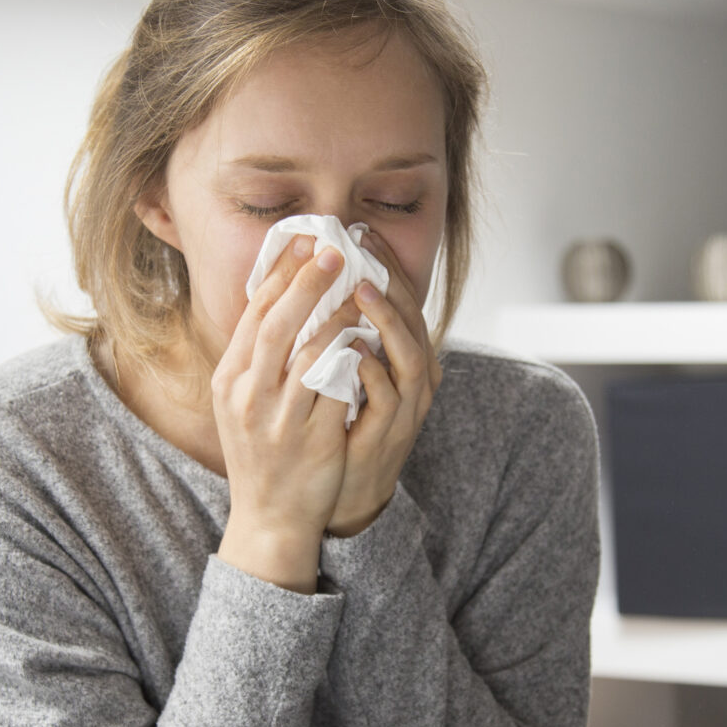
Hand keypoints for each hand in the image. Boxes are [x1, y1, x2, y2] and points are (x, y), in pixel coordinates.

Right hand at [213, 233, 372, 590]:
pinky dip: (354, 357)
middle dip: (307, 283)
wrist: (270, 517)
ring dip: (337, 315)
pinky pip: (337, 388)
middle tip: (335, 251)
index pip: (253, 315)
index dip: (280, 275)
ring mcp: (279, 419)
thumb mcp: (243, 403)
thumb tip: (282, 299)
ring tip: (360, 290)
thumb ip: (257, 358)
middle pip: (277, 325)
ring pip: (309, 353)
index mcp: (229, 380)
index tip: (304, 242)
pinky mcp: (313, 439)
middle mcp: (248, 396)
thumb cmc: (262, 454)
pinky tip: (370, 336)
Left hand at [327, 227, 442, 538]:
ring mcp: (405, 409)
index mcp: (403, 358)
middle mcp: (414, 380)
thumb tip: (312, 280)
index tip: (361, 233)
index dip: (385, 265)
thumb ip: (338, 331)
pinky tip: (351, 350)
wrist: (338, 493)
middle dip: (391, 283)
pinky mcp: (388, 436)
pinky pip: (387, 399)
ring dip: (387, 323)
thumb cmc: (338, 425)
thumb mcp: (342, 371)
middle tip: (363, 251)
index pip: (402, 301)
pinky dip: (371, 372)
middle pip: (414, 321)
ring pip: (410, 357)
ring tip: (361, 291)